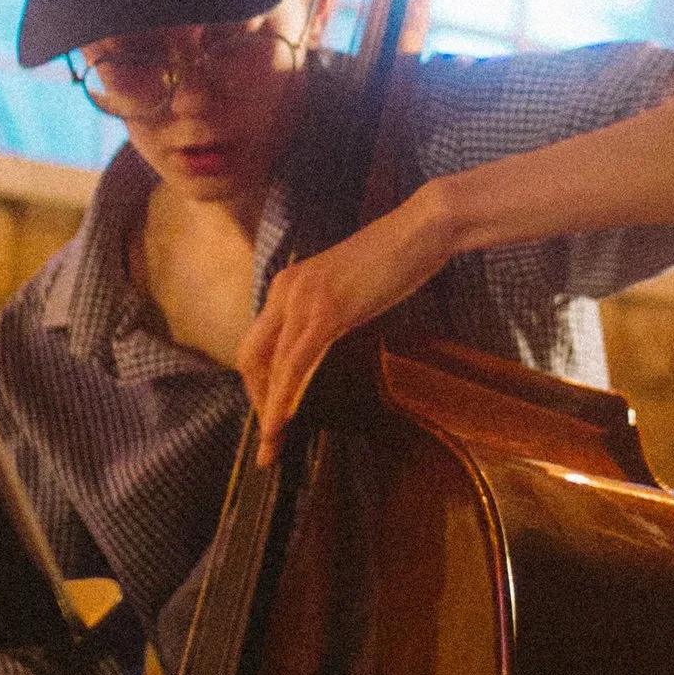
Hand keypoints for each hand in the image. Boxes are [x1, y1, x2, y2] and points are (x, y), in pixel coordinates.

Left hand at [234, 184, 456, 463]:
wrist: (422, 229)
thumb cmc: (395, 258)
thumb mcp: (348, 292)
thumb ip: (327, 315)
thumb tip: (322, 346)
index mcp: (287, 286)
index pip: (258, 345)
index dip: (260, 385)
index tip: (272, 417)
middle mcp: (284, 290)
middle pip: (251, 357)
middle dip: (257, 402)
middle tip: (269, 440)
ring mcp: (302, 299)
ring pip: (271, 366)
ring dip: (270, 410)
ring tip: (273, 445)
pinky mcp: (326, 311)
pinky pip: (296, 363)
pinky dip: (287, 395)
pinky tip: (286, 421)